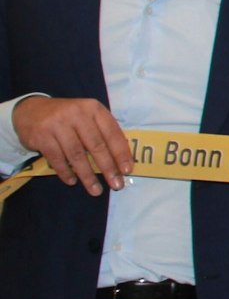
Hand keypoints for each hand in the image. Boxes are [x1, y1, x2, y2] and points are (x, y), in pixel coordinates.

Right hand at [14, 97, 129, 194]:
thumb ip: (102, 131)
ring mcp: (57, 125)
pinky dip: (66, 172)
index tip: (127, 170)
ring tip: (96, 190)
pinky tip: (72, 181)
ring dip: (87, 175)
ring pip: (76, 155)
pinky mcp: (41, 136)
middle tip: (116, 184)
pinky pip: (57, 159)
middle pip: (96, 145)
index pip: (112, 133)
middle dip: (108, 168)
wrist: (30, 110)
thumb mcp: (87, 116)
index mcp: (93, 109)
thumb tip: (121, 159)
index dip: (121, 152)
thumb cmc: (67, 117)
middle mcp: (77, 114)